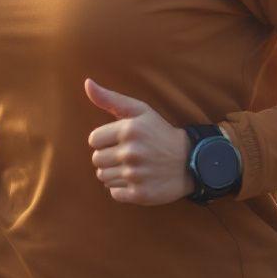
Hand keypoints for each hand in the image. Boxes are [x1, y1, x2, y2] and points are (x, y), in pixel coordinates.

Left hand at [85, 77, 192, 205]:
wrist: (189, 161)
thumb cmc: (159, 132)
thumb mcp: (139, 110)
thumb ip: (110, 98)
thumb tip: (87, 83)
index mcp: (128, 130)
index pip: (93, 140)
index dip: (105, 140)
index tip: (119, 141)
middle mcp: (131, 152)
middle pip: (96, 160)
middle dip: (108, 157)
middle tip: (126, 155)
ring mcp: (136, 175)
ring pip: (103, 177)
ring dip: (114, 173)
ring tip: (132, 167)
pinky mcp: (140, 194)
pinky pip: (114, 193)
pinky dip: (122, 189)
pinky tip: (136, 180)